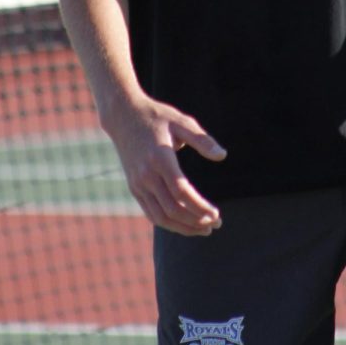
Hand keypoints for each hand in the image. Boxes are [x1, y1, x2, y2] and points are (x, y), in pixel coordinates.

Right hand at [105, 94, 226, 235]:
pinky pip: (151, 213)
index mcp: (160, 158)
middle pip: (172, 209)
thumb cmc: (157, 116)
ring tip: (205, 229)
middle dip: (196, 221)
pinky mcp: (134, 188)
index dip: (200, 207)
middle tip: (217, 223)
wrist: (123, 116)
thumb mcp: (181, 121)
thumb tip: (222, 155)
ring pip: (161, 217)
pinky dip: (169, 224)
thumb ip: (202, 139)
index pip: (181, 192)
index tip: (216, 214)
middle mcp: (146, 174)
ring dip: (184, 227)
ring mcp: (138, 183)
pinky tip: (186, 223)